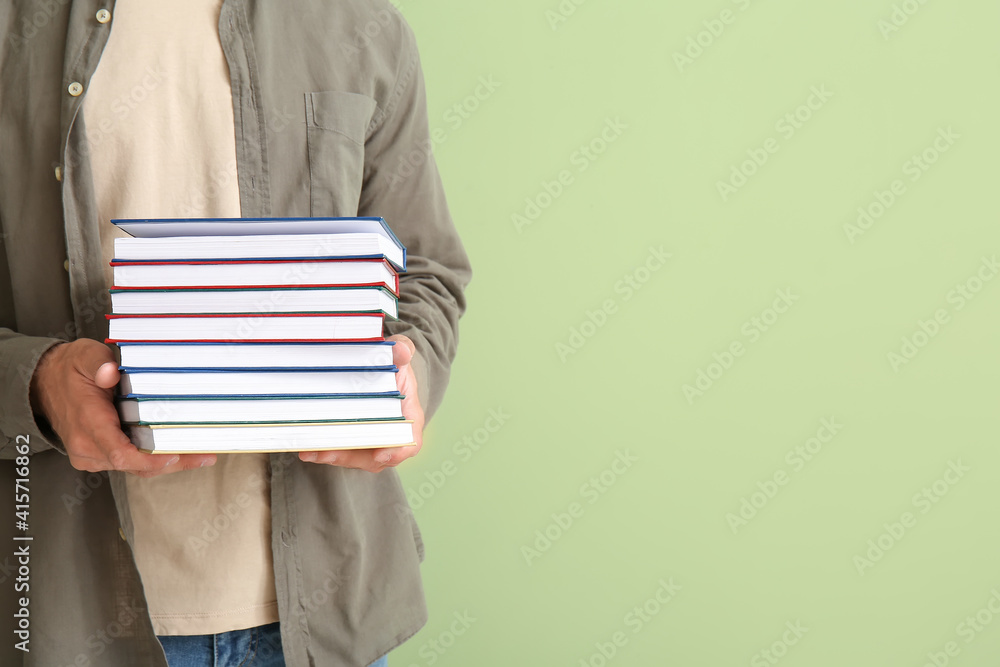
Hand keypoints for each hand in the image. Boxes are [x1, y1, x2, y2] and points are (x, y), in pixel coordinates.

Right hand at [30, 339, 215, 475]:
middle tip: (205, 455)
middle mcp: (88, 446)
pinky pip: (129, 464)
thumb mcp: (85, 356)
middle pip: (134, 466)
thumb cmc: (70, 370)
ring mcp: (92, 455)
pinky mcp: (98, 456)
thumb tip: (111, 372)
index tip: (176, 456)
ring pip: (135, 468)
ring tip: (201, 455)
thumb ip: (100, 363)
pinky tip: (179, 451)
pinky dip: (154, 460)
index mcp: (88, 423)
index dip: (150, 459)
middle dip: (172, 463)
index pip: (120, 453)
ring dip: (167, 463)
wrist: (45, 385)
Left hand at [299, 334, 424, 470]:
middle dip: (350, 457)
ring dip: (332, 456)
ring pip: (353, 457)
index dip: (397, 451)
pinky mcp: (351, 442)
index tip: (380, 455)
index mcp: (408, 417)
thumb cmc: (391, 367)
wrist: (378, 372)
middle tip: (327, 452)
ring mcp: (370, 442)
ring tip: (310, 451)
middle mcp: (390, 436)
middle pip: (374, 457)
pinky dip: (323, 452)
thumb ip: (402, 349)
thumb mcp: (398, 355)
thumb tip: (402, 351)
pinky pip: (340, 451)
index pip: (409, 441)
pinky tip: (306, 448)